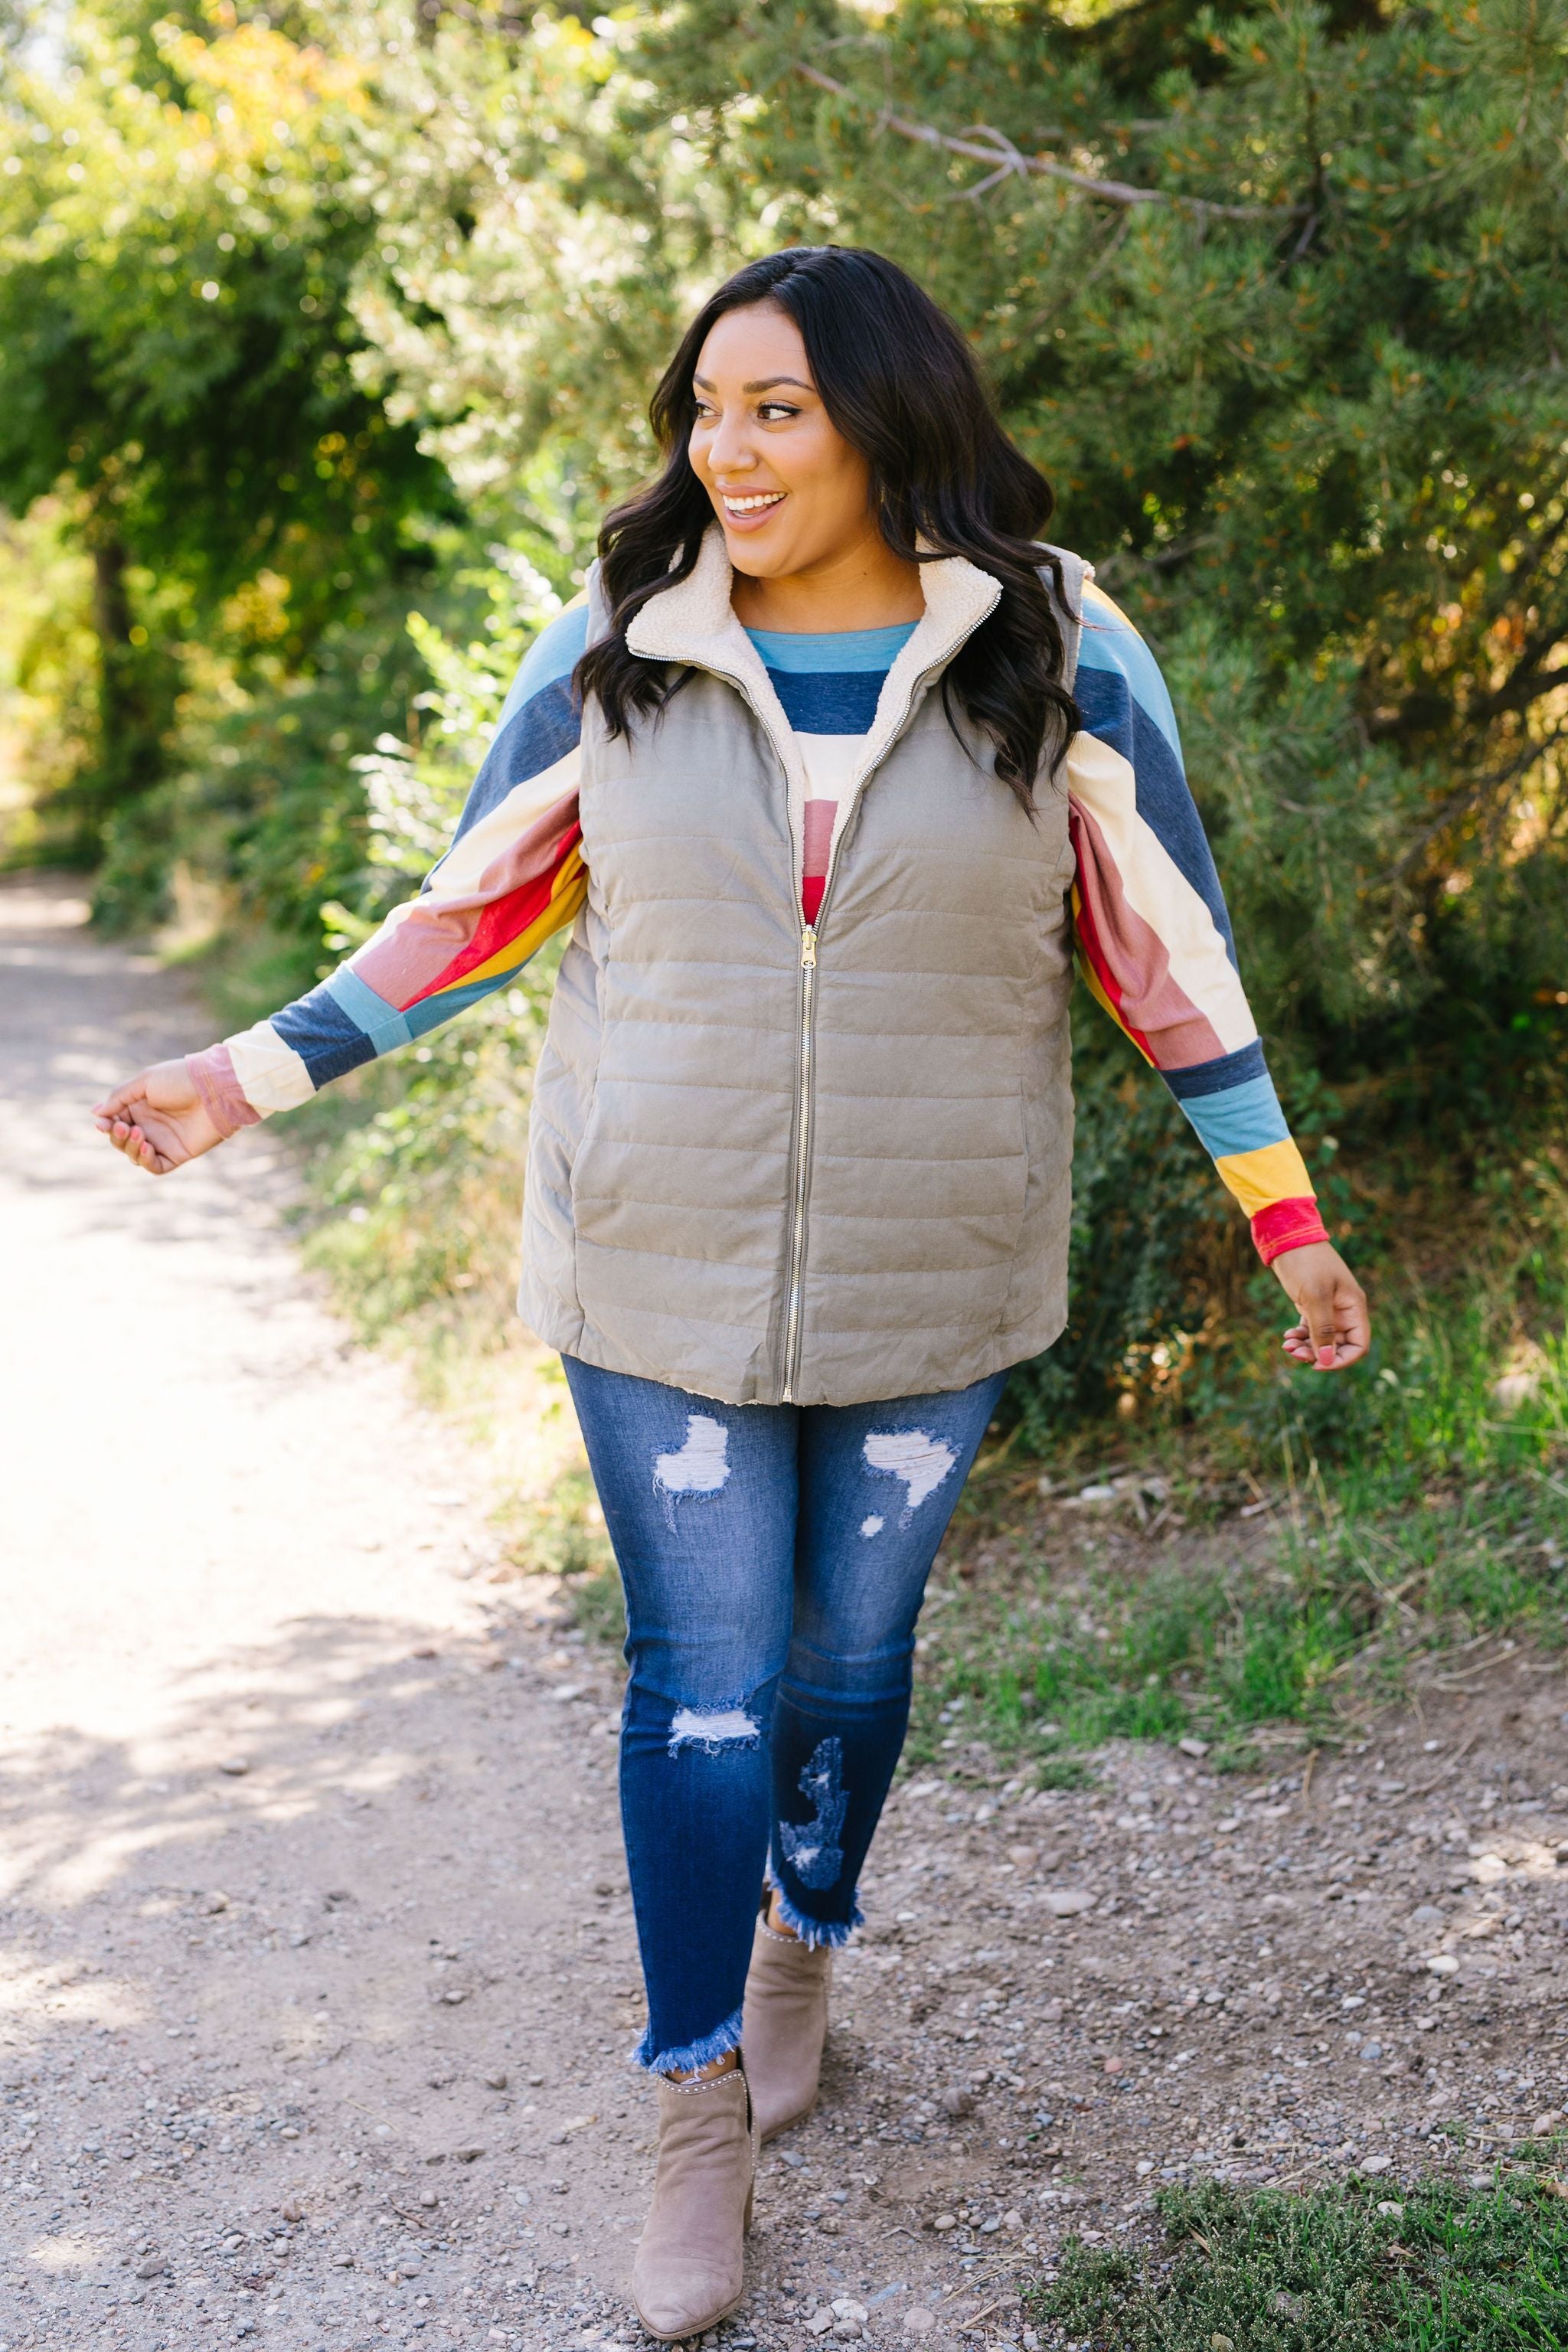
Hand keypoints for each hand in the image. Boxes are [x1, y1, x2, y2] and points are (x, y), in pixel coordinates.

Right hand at [93, 1057, 225, 1174]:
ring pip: (134, 1155)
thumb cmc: (180, 1080)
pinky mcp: (177, 1154)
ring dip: (129, 1147)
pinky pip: (154, 1166)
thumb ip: (119, 1098)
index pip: (115, 1122)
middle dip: (117, 1136)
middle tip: (123, 1127)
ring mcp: (163, 1141)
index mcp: (140, 1106)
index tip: (102, 1124)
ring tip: (137, 1133)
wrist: (215, 1089)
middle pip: (121, 1140)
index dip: (106, 1125)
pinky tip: (146, 1146)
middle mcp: (150, 1125)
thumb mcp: (144, 1082)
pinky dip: (145, 1160)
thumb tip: (96, 1113)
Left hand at [1272, 1240, 1369, 1371]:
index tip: (1317, 1364)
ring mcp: (1328, 1308)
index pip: (1359, 1345)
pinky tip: (1287, 1336)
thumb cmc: (1305, 1262)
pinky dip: (1300, 1336)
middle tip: (1294, 1353)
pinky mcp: (1312, 1305)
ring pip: (1323, 1340)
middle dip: (1319, 1355)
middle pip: (1339, 1346)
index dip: (1341, 1360)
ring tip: (1287, 1345)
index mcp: (1353, 1307)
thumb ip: (1323, 1330)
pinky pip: (1311, 1330)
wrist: (1287, 1238)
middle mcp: (1344, 1310)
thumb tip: (1327, 1361)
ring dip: (1306, 1347)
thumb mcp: (1315, 1297)